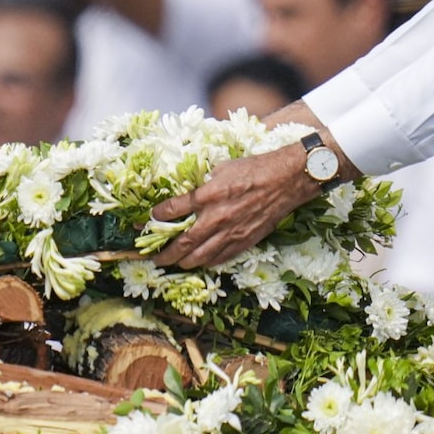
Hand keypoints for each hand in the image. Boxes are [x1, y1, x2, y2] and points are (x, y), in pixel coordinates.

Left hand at [152, 144, 317, 268]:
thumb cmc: (254, 169)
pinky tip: (199, 264)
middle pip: (182, 243)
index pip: (173, 210)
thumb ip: (204, 182)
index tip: (149, 220)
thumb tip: (190, 190)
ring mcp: (230, 233)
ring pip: (200, 256)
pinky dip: (206, 263)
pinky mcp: (243, 242)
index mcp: (207, 195)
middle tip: (154, 259)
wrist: (285, 180)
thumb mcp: (223, 167)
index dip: (157, 216)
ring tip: (173, 265)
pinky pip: (220, 258)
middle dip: (165, 254)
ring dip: (183, 263)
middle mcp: (216, 217)